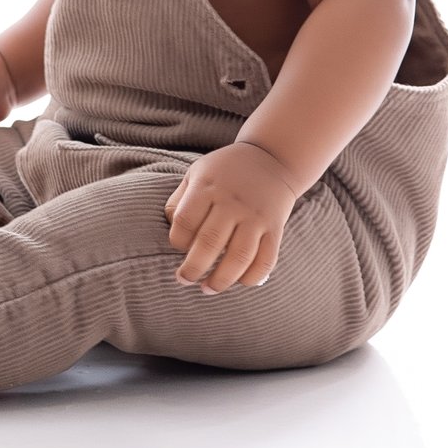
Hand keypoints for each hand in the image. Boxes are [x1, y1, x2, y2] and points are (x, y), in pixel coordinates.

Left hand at [163, 141, 302, 290]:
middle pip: (209, 243)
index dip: (176, 241)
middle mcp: (232, 202)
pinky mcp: (275, 228)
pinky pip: (265, 261)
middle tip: (184, 280)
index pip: (184, 222)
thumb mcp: (196, 174)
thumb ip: (179, 200)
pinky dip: (251, 278)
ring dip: (221, 280)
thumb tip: (172, 231)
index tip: (178, 246)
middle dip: (193, 269)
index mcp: (207, 187)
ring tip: (208, 289)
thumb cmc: (225, 172)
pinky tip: (238, 281)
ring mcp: (256, 216)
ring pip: (238, 258)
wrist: (272, 159)